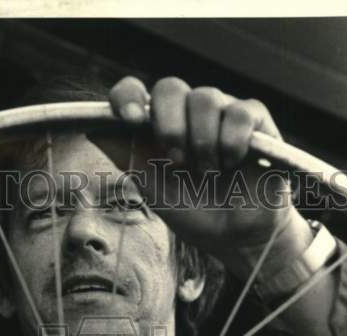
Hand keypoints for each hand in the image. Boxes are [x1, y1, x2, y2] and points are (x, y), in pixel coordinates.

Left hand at [102, 76, 312, 268]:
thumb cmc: (195, 212)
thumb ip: (127, 158)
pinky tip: (231, 163)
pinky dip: (231, 142)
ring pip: (206, 97)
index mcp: (159, 128)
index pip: (136, 93)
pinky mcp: (255, 119)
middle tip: (175, 159)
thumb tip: (91, 129)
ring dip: (202, 140)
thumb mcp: (154, 190)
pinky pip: (240, 112)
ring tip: (208, 171)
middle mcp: (188, 113)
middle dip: (168, 122)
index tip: (129, 118)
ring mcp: (222, 112)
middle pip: (170, 87)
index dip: (128, 96)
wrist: (236, 237)